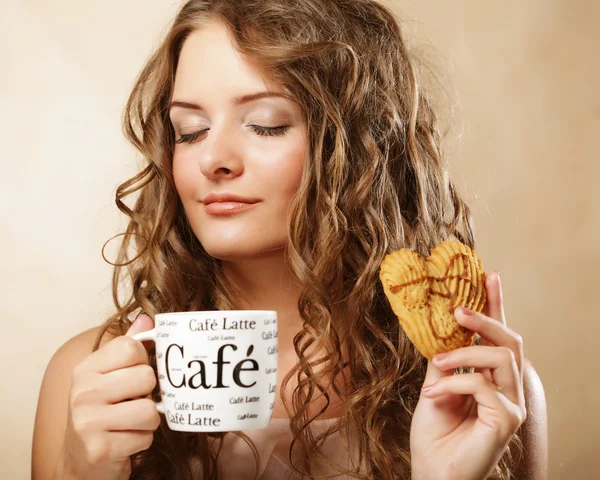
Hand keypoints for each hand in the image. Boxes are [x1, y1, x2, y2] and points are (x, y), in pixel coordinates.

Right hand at [57, 315, 159, 479]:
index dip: (142, 361)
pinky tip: (124, 439)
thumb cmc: (100, 411)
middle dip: (147, 393)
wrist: (79, 459)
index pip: (132, 348)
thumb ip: (127, 347)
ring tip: (130, 422)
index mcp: (86, 369)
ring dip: (148, 420)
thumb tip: (148, 320)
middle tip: (131, 402)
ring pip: (149, 410)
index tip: (131, 374)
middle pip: (146, 377)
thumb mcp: (108, 375)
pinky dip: (141, 440)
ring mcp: (88, 422)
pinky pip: (145, 437)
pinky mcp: (100, 449)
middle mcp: (83, 392)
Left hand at [410, 271, 525, 479]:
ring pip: (500, 357)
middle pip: (511, 340)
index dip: (496, 303)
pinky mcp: (507, 420)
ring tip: (437, 365)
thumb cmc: (434, 433)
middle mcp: (507, 388)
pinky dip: (453, 384)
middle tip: (457, 309)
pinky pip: (482, 386)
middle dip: (485, 317)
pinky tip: (433, 395)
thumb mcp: (435, 384)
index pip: (498, 334)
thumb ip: (443, 357)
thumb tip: (439, 324)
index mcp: (490, 376)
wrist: (432, 471)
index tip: (489, 273)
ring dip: (463, 354)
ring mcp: (511, 404)